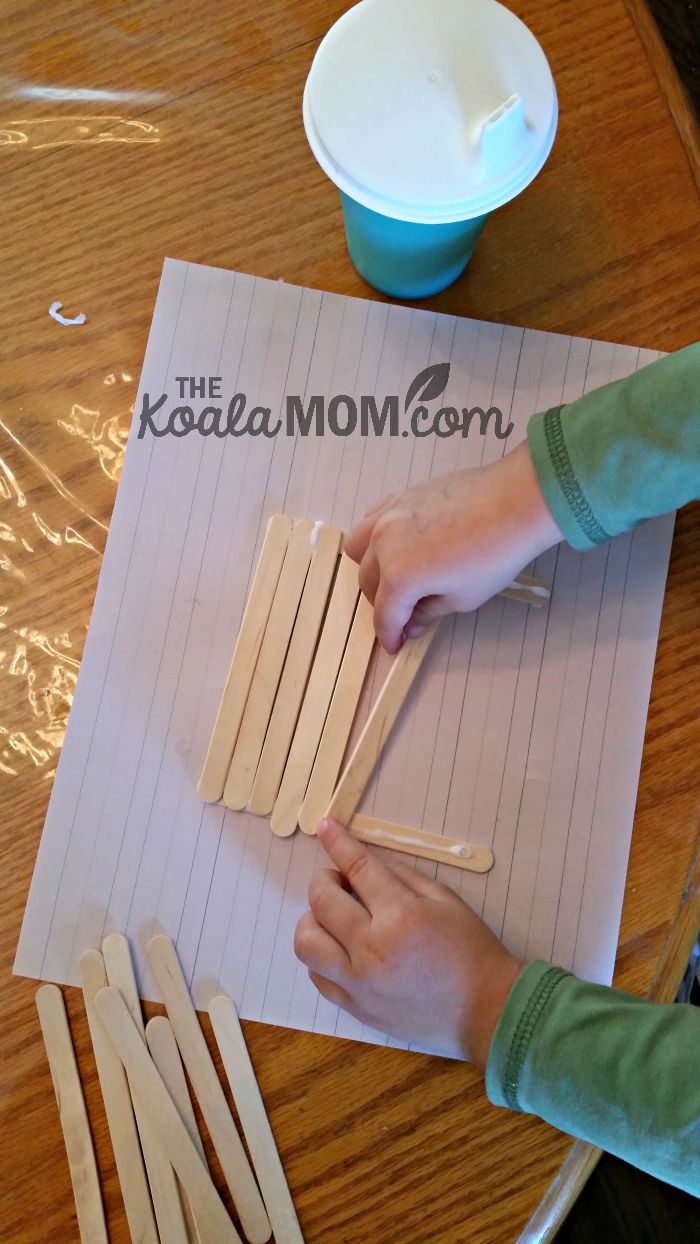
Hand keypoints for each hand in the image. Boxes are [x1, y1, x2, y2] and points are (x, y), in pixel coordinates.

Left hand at [294, 820, 521, 1065]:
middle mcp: (372, 949)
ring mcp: (359, 984)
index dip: (337, 843)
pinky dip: (321, 956)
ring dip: (313, 920)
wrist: (486, 1010)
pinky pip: (317, 977)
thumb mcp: (445, 899)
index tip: (325, 827)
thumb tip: (363, 863)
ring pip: (306, 943)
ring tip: (334, 919)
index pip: (356, 868)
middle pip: (321, 901)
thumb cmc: (471, 949)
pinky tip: (340, 950)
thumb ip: (402, 876)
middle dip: (324, 880)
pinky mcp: (356, 1008)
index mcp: (401, 916)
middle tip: (339, 881)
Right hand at [343, 441, 561, 651]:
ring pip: (358, 547)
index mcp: (400, 574)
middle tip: (405, 614)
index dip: (389, 635)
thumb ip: (428, 611)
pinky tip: (396, 545)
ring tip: (393, 577)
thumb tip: (412, 622)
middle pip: (367, 582)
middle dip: (383, 604)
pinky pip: (370, 519)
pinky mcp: (400, 496)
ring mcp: (388, 515)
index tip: (394, 645)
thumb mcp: (463, 597)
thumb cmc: (495, 555)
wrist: (516, 501)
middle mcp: (384, 543)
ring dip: (370, 568)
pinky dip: (374, 538)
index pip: (385, 614)